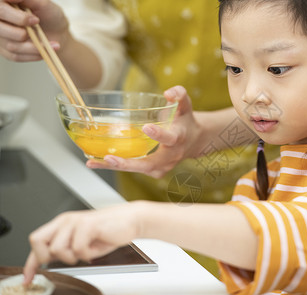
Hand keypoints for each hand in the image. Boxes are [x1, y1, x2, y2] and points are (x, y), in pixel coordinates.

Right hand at [0, 0, 68, 61]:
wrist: (57, 33)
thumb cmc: (49, 15)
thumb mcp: (43, 3)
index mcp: (4, 4)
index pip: (0, 9)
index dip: (16, 17)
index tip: (35, 20)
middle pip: (0, 27)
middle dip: (22, 30)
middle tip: (38, 25)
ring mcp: (1, 36)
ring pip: (11, 45)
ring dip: (34, 47)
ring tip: (53, 44)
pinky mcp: (5, 50)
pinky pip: (16, 56)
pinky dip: (34, 55)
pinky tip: (46, 51)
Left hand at [23, 203, 141, 284]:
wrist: (130, 220)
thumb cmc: (108, 231)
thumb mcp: (82, 241)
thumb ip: (65, 248)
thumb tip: (49, 262)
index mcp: (62, 223)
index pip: (37, 242)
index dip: (31, 263)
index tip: (28, 278)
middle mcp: (66, 221)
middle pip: (38, 242)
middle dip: (49, 257)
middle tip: (68, 258)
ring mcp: (76, 222)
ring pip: (58, 249)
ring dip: (73, 257)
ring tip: (87, 251)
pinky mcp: (88, 225)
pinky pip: (78, 249)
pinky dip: (87, 254)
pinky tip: (95, 248)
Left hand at [87, 85, 203, 177]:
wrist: (195, 141)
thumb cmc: (185, 121)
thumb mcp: (185, 105)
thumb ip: (179, 94)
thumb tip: (168, 92)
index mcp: (179, 138)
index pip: (170, 138)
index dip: (159, 134)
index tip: (147, 128)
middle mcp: (171, 156)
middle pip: (149, 164)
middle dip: (129, 163)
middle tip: (109, 157)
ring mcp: (162, 166)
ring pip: (139, 170)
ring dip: (116, 166)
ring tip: (93, 162)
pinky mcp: (154, 171)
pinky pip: (135, 170)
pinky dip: (116, 166)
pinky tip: (96, 161)